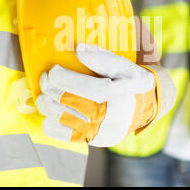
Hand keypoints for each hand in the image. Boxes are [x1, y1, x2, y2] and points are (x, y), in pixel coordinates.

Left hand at [36, 44, 169, 146]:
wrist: (145, 106)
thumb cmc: (131, 82)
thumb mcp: (123, 66)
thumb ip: (101, 57)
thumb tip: (78, 48)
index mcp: (116, 95)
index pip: (84, 88)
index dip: (63, 78)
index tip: (52, 70)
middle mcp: (107, 116)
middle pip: (67, 102)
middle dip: (49, 88)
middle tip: (44, 78)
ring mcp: (98, 131)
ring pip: (60, 118)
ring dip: (46, 104)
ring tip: (44, 95)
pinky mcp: (92, 140)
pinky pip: (62, 135)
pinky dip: (51, 123)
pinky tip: (50, 113)